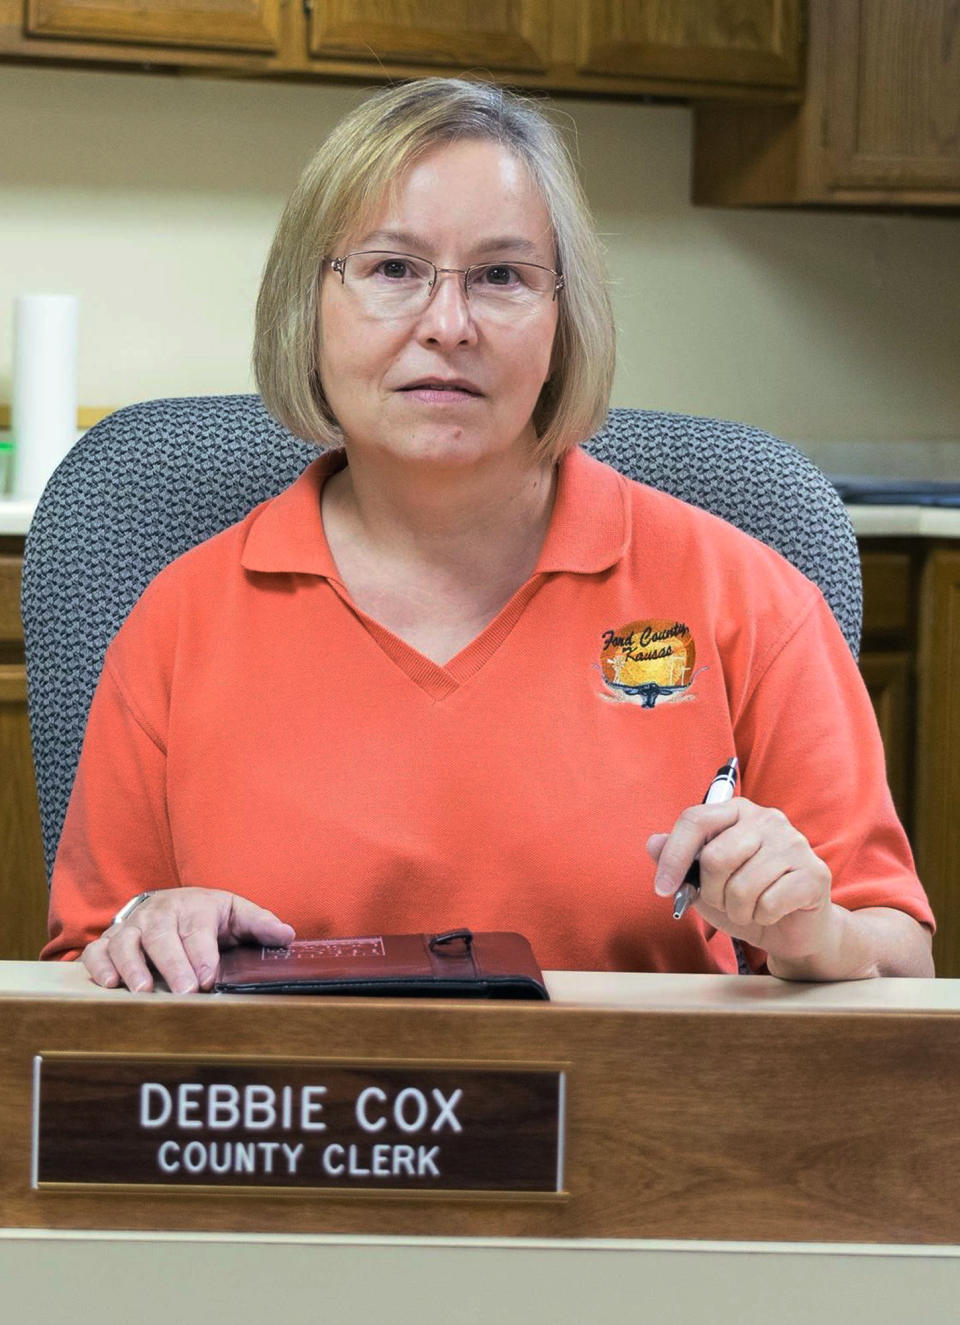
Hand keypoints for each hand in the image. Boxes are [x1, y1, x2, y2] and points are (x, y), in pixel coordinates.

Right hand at [81, 887, 294, 993]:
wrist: (172, 902)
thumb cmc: (207, 915)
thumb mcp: (237, 913)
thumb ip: (261, 925)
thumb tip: (287, 936)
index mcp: (194, 907)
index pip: (198, 930)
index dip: (203, 954)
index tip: (208, 979)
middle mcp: (159, 914)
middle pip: (161, 936)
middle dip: (172, 964)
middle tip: (184, 991)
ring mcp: (131, 927)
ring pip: (125, 942)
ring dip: (132, 966)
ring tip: (142, 991)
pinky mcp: (110, 941)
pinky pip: (97, 951)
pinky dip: (99, 966)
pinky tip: (109, 984)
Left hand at [647, 797, 837, 965]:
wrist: (792, 929)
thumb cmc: (746, 899)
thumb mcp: (704, 883)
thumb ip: (680, 861)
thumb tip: (653, 843)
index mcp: (737, 811)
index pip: (695, 820)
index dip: (673, 857)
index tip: (662, 889)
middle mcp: (767, 819)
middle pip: (716, 857)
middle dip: (711, 892)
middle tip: (723, 902)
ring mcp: (794, 843)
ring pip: (742, 886)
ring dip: (737, 910)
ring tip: (748, 909)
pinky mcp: (813, 873)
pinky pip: (769, 903)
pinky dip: (761, 917)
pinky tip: (770, 913)